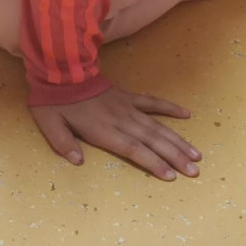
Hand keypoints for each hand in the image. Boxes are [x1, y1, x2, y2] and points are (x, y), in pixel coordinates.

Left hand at [30, 83, 200, 181]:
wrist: (60, 69)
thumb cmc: (53, 101)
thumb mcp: (49, 124)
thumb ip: (63, 143)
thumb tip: (78, 162)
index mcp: (103, 129)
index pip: (133, 149)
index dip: (153, 162)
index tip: (171, 175)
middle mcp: (120, 120)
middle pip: (152, 141)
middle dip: (175, 157)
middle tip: (195, 171)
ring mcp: (127, 107)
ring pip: (157, 125)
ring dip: (177, 140)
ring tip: (196, 154)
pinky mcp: (127, 96)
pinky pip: (152, 102)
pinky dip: (169, 108)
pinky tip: (187, 114)